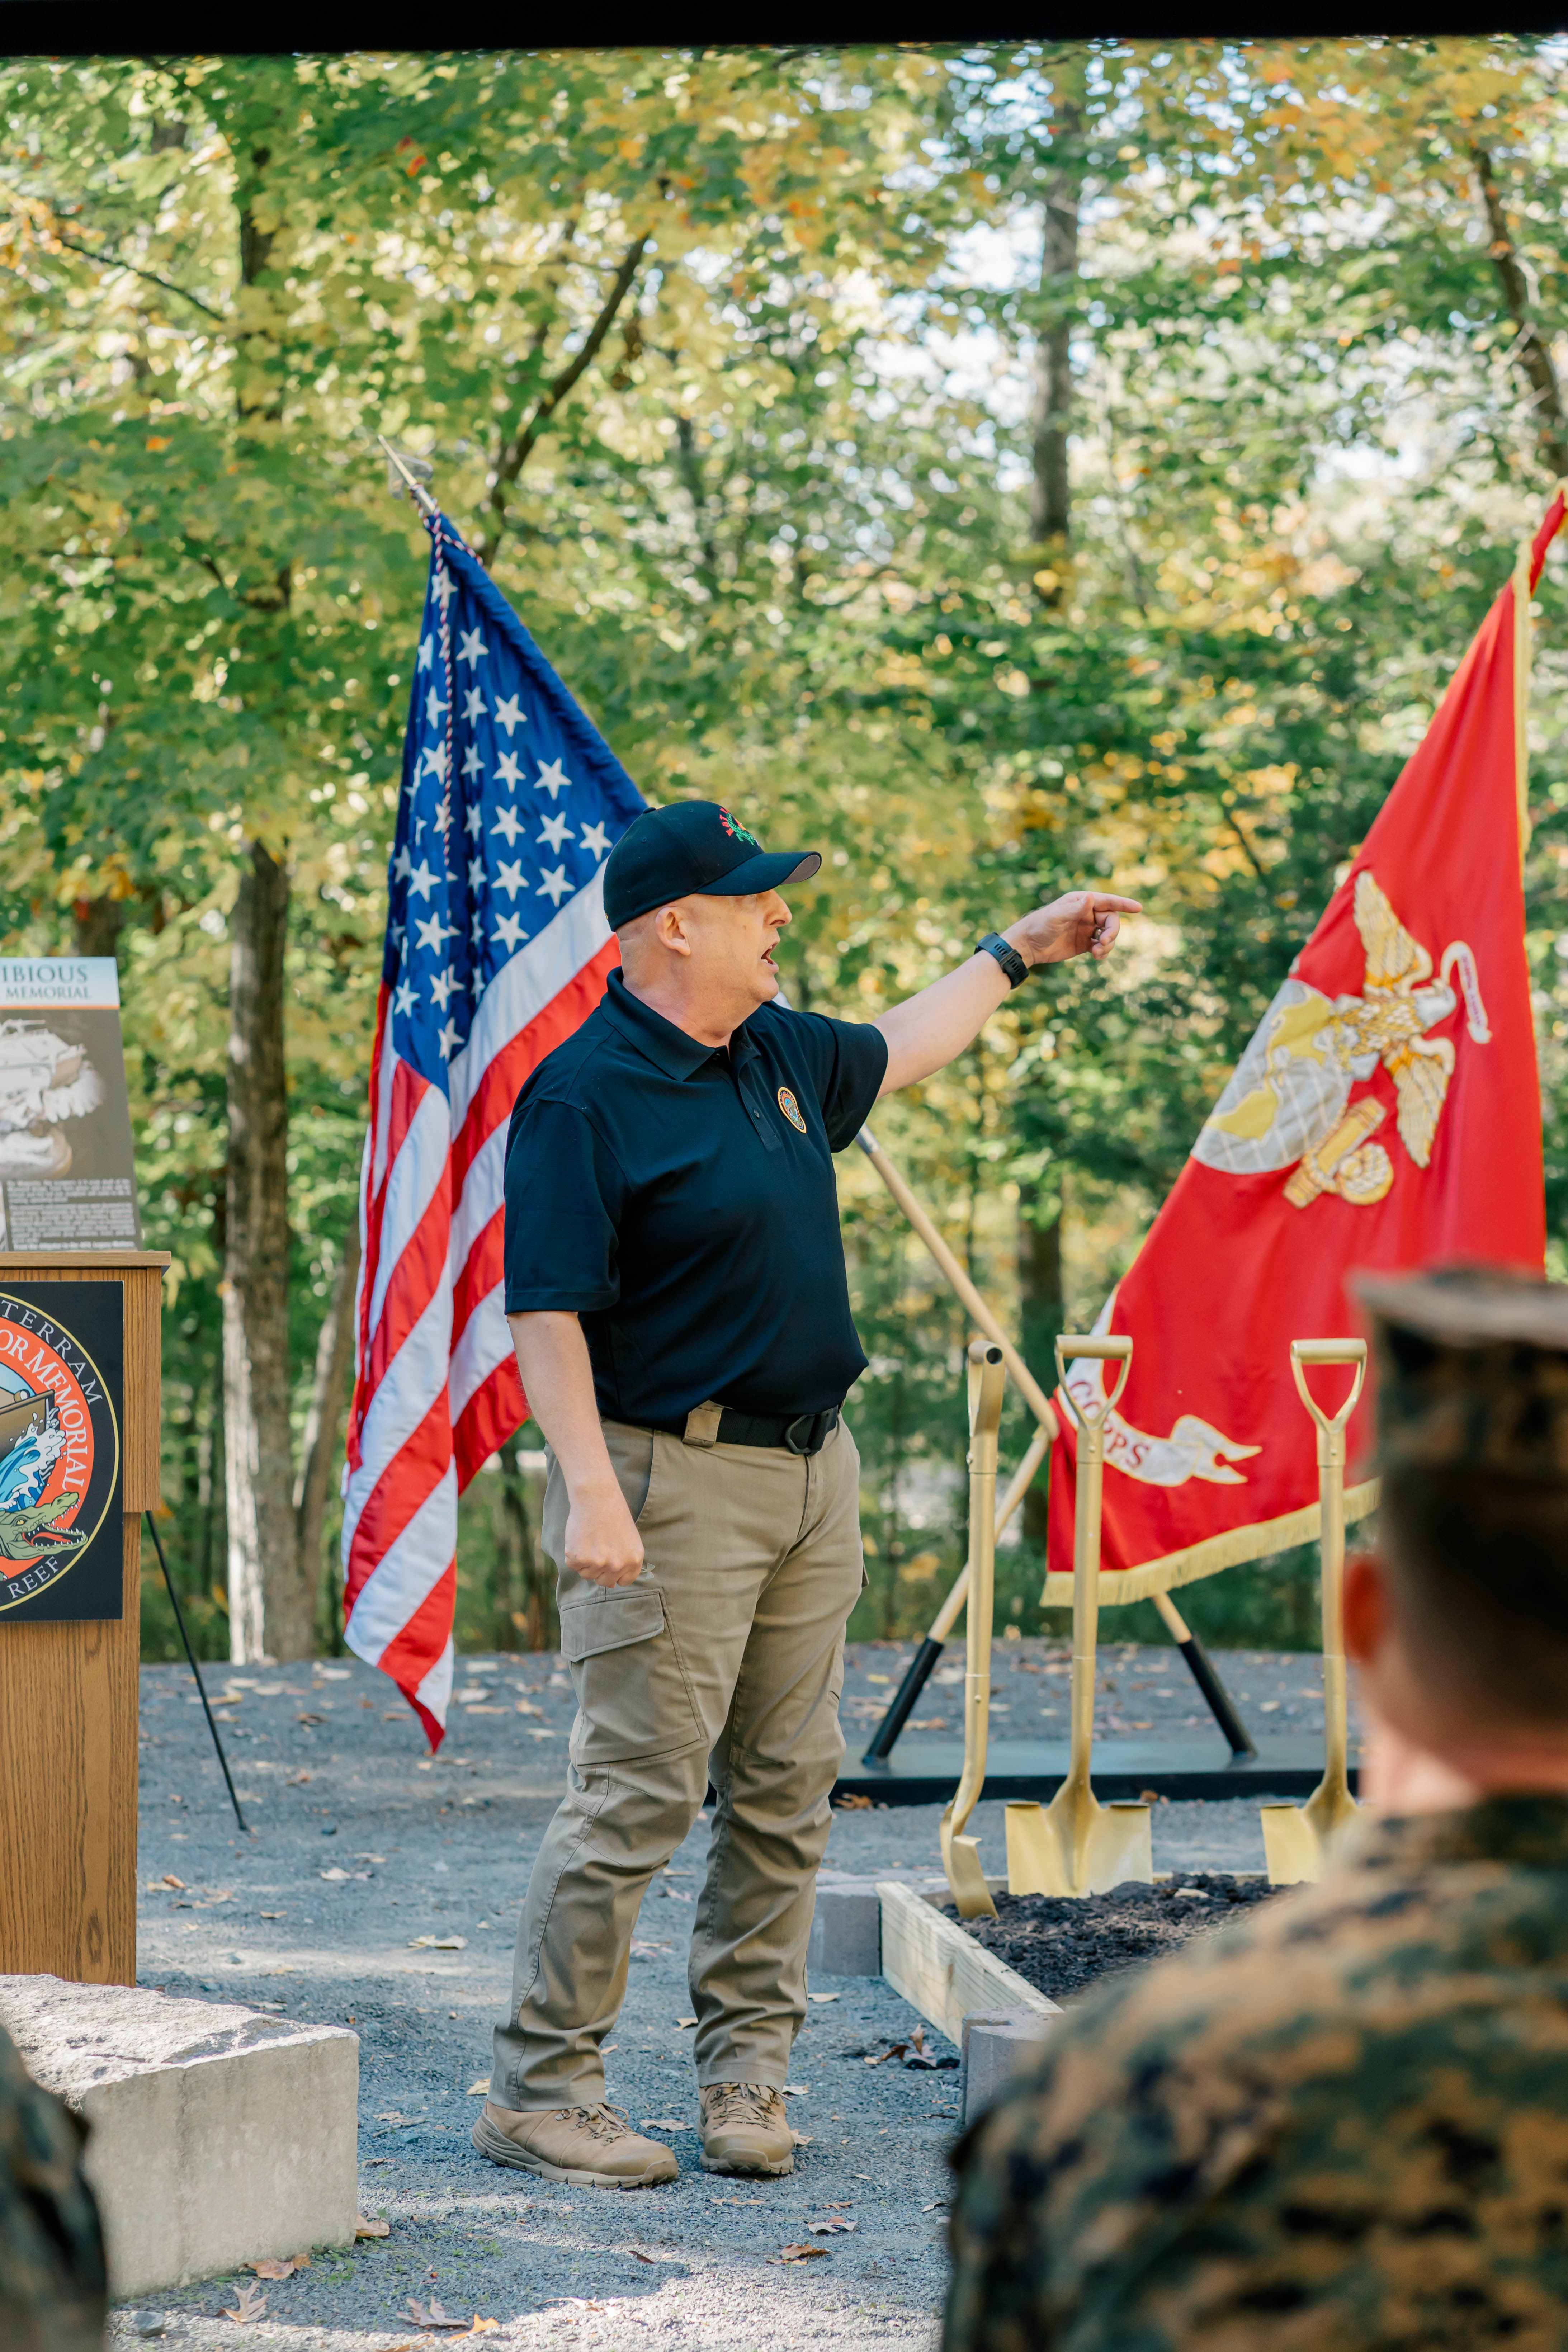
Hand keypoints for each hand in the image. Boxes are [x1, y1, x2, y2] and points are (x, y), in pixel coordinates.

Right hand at [563, 1482, 644, 1588]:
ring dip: (584, 1561)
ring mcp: (599, 1563)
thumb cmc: (613, 1515)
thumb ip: (624, 1562)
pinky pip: (572, 1565)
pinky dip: (572, 1554)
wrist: (596, 1498)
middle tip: (597, 1547)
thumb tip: (612, 1585)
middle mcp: (618, 1564)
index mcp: (634, 1560)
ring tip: (589, 1539)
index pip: (623, 1582)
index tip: (609, 1560)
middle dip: (598, 1569)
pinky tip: (579, 1538)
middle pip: (604, 1581)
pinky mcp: (580, 1558)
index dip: (614, 1572)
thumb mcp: (629, 1539)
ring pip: (586, 1574)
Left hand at [1008, 890, 1142, 968]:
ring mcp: (1086, 929)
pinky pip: (1101, 946)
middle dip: (1113, 932)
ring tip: (1098, 953)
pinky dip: (1104, 951)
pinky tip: (1097, 956)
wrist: (1027, 946)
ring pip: (1109, 934)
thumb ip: (1075, 909)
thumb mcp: (1056, 917)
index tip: (1139, 908)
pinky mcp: (1084, 943)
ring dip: (1109, 944)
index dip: (1124, 904)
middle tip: (1104, 943)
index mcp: (1081, 902)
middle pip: (1111, 920)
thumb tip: (1090, 897)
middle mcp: (1086, 913)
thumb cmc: (1038, 926)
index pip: (1108, 901)